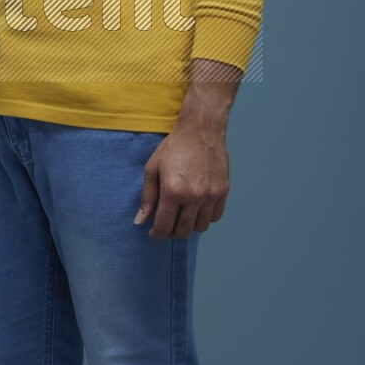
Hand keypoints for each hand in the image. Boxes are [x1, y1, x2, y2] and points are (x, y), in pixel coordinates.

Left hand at [133, 118, 229, 240]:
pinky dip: (205, 217)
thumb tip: (140, 221)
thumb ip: (147, 197)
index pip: (164, 227)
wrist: (201, 129)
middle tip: (166, 224)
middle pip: (182, 232)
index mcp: (173, 191)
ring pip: (200, 227)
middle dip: (171, 232)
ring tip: (181, 215)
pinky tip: (196, 208)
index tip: (153, 233)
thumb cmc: (174, 147)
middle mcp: (194, 196)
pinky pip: (215, 217)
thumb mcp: (152, 169)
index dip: (156, 234)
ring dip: (188, 226)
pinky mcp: (223, 191)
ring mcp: (211, 195)